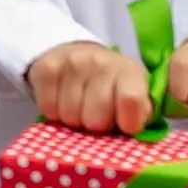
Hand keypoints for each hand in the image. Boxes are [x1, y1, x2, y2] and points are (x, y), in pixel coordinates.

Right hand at [28, 40, 154, 135]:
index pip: (131, 101)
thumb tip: (137, 133)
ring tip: (81, 107)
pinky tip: (62, 101)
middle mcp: (101, 62)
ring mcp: (71, 63)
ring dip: (75, 120)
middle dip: (97, 126)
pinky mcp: (46, 69)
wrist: (79, 54)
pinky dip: (55, 113)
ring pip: (70, 118)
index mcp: (129, 71)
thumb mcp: (136, 95)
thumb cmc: (112, 86)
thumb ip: (141, 114)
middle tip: (98, 115)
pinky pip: (49, 110)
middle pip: (96, 120)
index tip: (124, 126)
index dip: (128, 123)